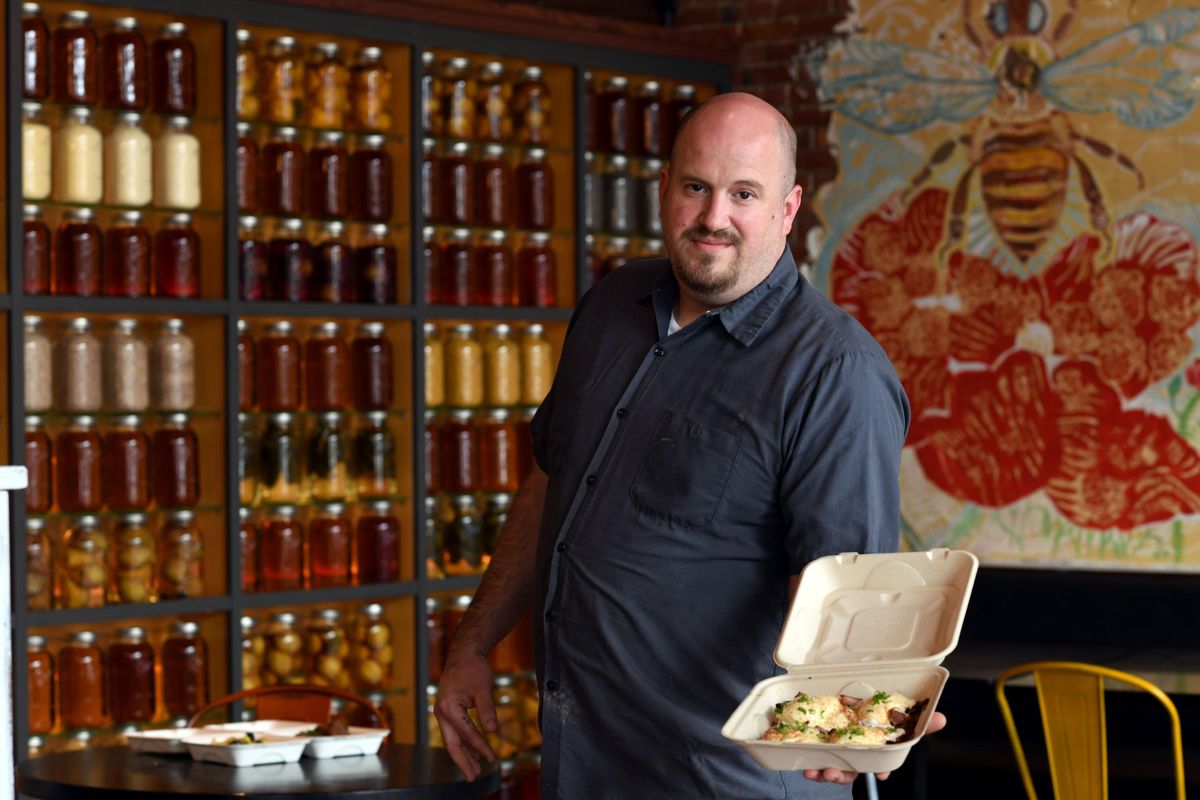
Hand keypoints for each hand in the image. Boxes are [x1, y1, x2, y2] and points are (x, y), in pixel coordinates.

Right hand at [433, 650, 497, 779]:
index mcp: (449, 707)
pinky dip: (464, 743)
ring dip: (464, 754)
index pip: (467, 732)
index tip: (491, 757)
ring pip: (452, 740)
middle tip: (473, 777)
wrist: (463, 655)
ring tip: (475, 770)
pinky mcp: (448, 712)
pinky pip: (455, 732)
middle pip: (452, 743)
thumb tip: (492, 731)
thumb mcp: (483, 688)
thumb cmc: (473, 669)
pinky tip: (473, 752)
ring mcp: (443, 713)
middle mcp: (442, 712)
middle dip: (463, 761)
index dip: (480, 746)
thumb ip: (487, 710)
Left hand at [802, 711, 946, 783]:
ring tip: (818, 772)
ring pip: (832, 767)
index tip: (880, 776)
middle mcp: (857, 751)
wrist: (844, 697)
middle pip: (852, 769)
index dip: (880, 770)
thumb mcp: (896, 714)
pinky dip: (808, 764)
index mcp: (874, 746)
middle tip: (835, 773)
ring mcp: (838, 750)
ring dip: (824, 773)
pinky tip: (806, 767)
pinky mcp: (820, 745)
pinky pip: (814, 759)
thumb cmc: (877, 714)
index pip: (879, 763)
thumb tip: (942, 718)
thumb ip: (920, 721)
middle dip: (844, 775)